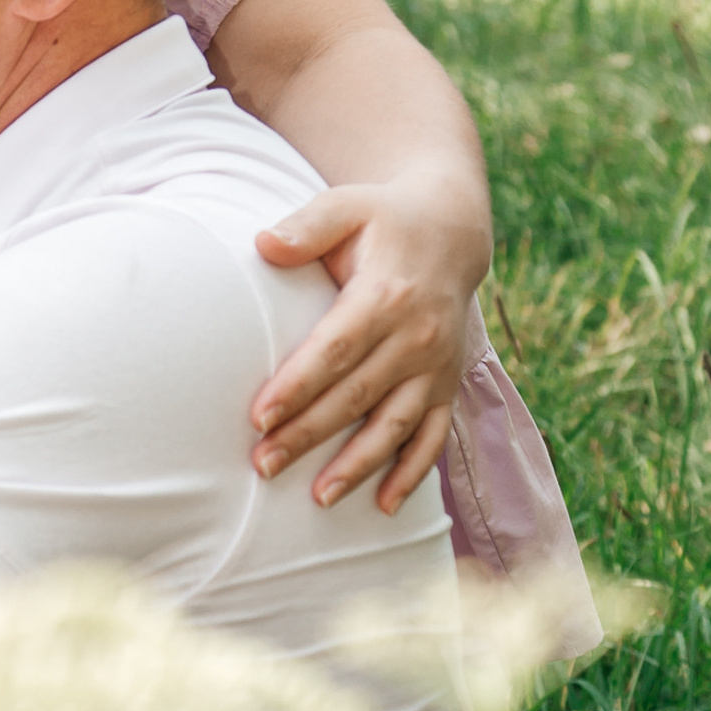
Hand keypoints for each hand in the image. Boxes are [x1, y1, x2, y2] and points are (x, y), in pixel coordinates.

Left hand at [250, 181, 480, 513]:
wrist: (451, 230)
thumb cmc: (381, 220)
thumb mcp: (345, 205)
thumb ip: (305, 226)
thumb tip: (263, 244)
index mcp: (386, 294)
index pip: (335, 349)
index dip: (298, 385)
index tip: (259, 417)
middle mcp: (417, 336)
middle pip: (356, 395)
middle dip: (309, 434)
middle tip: (263, 465)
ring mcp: (436, 366)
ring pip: (395, 425)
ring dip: (358, 465)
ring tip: (318, 497)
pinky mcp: (447, 385)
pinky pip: (433, 436)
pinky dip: (412, 473)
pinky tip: (384, 505)